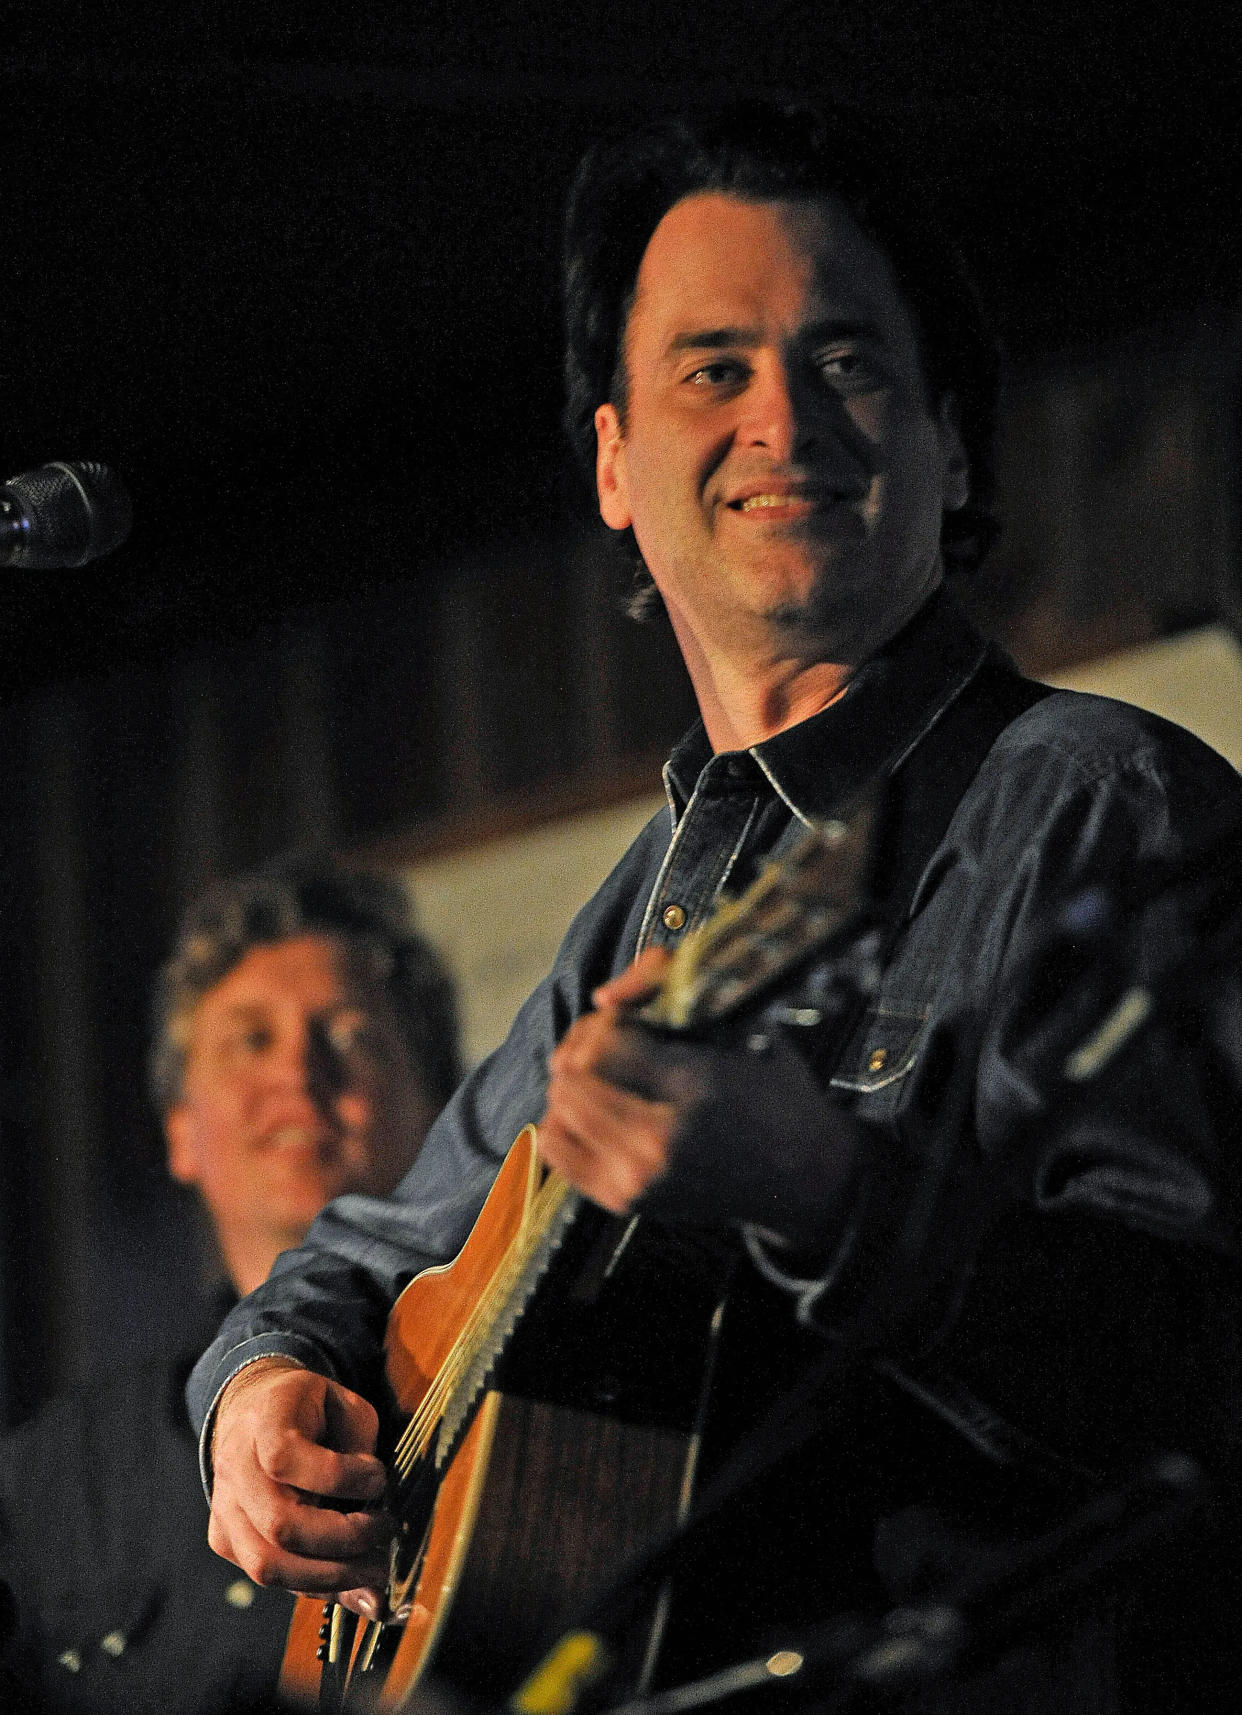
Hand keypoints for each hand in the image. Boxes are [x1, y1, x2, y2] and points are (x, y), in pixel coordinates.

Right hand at [207, 1358, 391, 1617]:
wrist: (254, 1410)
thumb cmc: (310, 1409)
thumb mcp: (343, 1407)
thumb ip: (362, 1448)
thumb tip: (381, 1511)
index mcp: (263, 1421)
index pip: (285, 1459)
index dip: (338, 1477)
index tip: (379, 1477)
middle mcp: (234, 1468)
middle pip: (280, 1524)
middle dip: (344, 1539)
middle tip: (386, 1531)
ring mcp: (225, 1509)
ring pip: (268, 1565)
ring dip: (331, 1576)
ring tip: (375, 1568)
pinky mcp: (225, 1540)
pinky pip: (270, 1577)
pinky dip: (316, 1585)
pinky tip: (351, 1580)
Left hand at [539, 948, 863, 1250]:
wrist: (801, 1177)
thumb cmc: (773, 1090)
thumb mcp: (745, 1025)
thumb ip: (673, 989)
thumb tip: (603, 996)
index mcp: (696, 1089)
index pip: (606, 1040)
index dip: (613, 1017)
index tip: (636, 1017)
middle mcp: (660, 1141)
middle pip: (572, 1072)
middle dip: (586, 1041)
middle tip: (617, 1038)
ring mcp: (637, 1178)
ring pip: (556, 1106)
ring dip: (573, 1079)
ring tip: (608, 1072)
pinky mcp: (623, 1201)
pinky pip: (555, 1145)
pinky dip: (565, 1118)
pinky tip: (599, 1107)